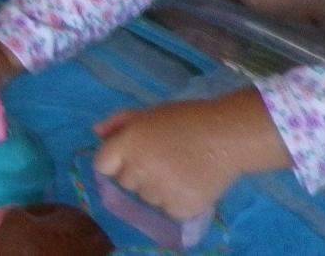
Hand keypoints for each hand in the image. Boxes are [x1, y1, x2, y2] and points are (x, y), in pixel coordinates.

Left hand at [93, 89, 286, 222]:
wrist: (228, 136)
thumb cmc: (186, 119)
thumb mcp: (149, 113)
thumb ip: (119, 122)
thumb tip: (96, 133)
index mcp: (129, 143)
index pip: (102, 164)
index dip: (115, 161)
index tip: (130, 157)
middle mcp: (140, 169)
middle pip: (124, 182)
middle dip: (137, 173)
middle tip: (160, 159)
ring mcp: (161, 191)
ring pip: (147, 198)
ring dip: (157, 188)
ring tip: (178, 169)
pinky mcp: (182, 208)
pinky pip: (168, 211)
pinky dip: (176, 202)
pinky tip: (189, 183)